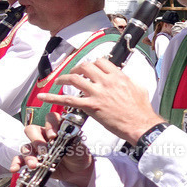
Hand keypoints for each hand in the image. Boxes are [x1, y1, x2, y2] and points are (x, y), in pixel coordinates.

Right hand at [13, 112, 93, 186]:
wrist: (78, 170)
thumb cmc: (78, 155)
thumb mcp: (79, 148)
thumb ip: (73, 141)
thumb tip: (68, 136)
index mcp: (57, 128)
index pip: (50, 118)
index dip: (50, 125)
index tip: (54, 136)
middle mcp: (44, 135)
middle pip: (32, 130)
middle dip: (36, 140)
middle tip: (44, 151)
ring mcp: (37, 148)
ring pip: (26, 146)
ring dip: (28, 155)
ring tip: (34, 165)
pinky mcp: (33, 159)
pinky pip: (20, 159)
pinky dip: (17, 163)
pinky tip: (16, 168)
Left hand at [34, 59, 162, 143]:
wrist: (140, 125)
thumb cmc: (141, 110)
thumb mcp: (139, 89)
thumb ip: (128, 81)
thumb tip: (124, 78)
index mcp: (118, 77)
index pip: (101, 62)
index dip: (93, 63)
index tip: (90, 68)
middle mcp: (106, 82)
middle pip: (86, 66)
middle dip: (77, 68)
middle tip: (74, 73)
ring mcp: (97, 93)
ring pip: (74, 79)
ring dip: (64, 78)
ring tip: (60, 81)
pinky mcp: (91, 106)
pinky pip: (68, 99)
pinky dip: (54, 97)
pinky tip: (44, 97)